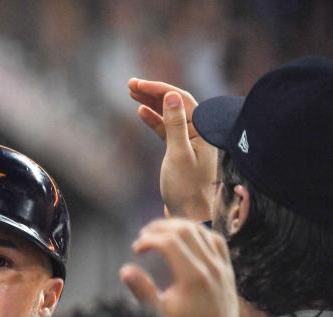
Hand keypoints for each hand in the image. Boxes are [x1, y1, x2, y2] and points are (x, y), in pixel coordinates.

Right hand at [119, 218, 239, 316]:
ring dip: (178, 227)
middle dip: (160, 228)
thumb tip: (125, 270)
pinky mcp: (227, 269)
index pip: (170, 242)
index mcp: (193, 277)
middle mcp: (210, 267)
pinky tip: (186, 238)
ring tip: (160, 233)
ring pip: (201, 231)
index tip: (137, 248)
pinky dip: (199, 233)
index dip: (149, 239)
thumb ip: (142, 290)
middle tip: (144, 235)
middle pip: (185, 230)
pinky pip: (216, 240)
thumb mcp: (160, 314)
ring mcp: (221, 266)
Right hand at [128, 78, 216, 220]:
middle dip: (152, 93)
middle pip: (174, 104)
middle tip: (130, 84)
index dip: (158, 89)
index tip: (138, 84)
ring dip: (151, 104)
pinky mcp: (179, 153)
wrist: (191, 216)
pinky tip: (141, 113)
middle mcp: (198, 132)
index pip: (180, 99)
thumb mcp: (178, 155)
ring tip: (132, 94)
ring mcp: (189, 142)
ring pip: (169, 116)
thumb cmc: (187, 189)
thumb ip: (175, 125)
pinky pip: (166, 130)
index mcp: (202, 130)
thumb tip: (171, 96)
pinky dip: (154, 121)